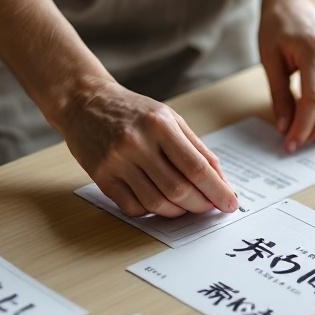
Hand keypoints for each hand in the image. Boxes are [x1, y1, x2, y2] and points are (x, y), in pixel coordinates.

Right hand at [59, 77, 237, 217]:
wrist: (84, 102)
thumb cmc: (134, 112)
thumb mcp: (170, 118)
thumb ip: (197, 148)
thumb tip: (221, 182)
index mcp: (160, 125)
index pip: (196, 167)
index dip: (217, 190)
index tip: (230, 204)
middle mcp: (137, 143)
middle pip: (178, 189)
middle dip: (200, 205)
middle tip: (209, 207)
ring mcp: (116, 161)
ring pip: (156, 203)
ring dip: (178, 212)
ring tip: (186, 206)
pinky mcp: (101, 177)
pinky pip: (133, 207)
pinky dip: (151, 212)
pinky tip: (158, 203)